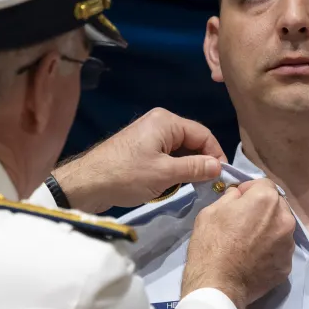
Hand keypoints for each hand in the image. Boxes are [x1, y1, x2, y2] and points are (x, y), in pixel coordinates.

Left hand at [52, 108, 226, 213]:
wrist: (86, 184)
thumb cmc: (126, 175)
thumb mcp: (165, 174)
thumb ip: (195, 168)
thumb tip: (219, 167)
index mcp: (166, 121)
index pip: (203, 134)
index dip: (215, 155)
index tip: (222, 177)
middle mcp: (159, 123)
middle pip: (192, 141)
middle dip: (201, 162)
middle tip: (209, 184)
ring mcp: (148, 136)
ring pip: (180, 151)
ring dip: (187, 168)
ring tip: (191, 186)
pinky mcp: (140, 149)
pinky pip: (166, 156)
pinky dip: (173, 169)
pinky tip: (173, 184)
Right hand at [182, 179, 295, 308]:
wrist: (217, 285)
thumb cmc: (211, 244)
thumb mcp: (211, 211)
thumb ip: (230, 197)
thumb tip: (239, 195)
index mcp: (266, 200)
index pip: (264, 184)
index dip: (250, 190)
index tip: (239, 201)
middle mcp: (284, 219)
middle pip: (277, 206)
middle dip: (263, 209)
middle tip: (245, 223)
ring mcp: (288, 244)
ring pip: (281, 229)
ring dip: (269, 230)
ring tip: (250, 243)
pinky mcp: (287, 266)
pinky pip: (280, 251)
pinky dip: (271, 251)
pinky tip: (255, 259)